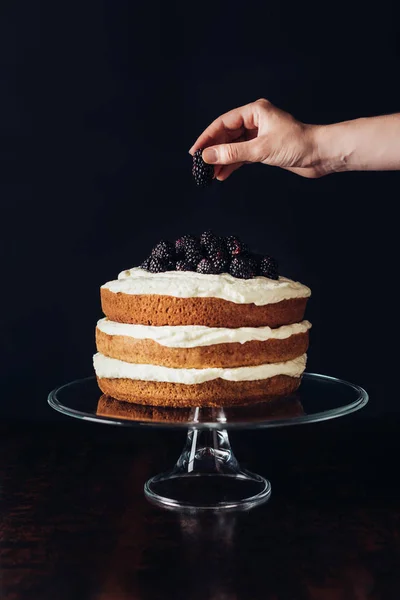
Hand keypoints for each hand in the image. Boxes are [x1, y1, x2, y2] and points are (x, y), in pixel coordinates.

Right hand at [189, 98, 320, 179]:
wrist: (321, 155)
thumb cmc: (297, 145)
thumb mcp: (261, 149)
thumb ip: (233, 153)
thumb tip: (208, 157)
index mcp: (255, 111)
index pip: (223, 123)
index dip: (207, 138)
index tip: (195, 152)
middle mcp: (256, 121)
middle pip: (227, 135)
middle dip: (214, 151)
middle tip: (200, 166)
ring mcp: (260, 135)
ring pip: (234, 146)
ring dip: (222, 160)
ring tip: (210, 174)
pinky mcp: (265, 148)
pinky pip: (243, 155)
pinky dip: (233, 164)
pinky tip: (224, 175)